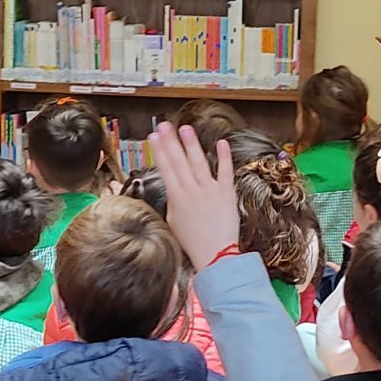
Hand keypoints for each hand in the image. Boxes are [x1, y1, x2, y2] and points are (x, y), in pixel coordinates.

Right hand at [146, 123, 238, 270]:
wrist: (216, 255)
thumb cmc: (193, 243)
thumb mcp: (173, 221)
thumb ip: (173, 201)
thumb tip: (172, 188)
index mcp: (177, 197)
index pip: (165, 168)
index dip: (159, 150)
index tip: (154, 136)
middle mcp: (192, 191)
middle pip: (179, 161)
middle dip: (170, 141)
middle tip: (164, 125)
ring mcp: (210, 191)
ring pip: (198, 163)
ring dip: (191, 144)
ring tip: (185, 129)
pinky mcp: (226, 194)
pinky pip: (225, 172)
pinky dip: (224, 157)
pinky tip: (221, 143)